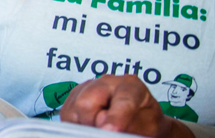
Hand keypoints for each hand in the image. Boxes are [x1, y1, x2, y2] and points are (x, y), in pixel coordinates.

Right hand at [61, 75, 190, 136]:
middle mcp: (106, 81)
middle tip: (105, 133)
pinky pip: (66, 116)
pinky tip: (91, 126)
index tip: (110, 130)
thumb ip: (130, 125)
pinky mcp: (72, 98)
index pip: (121, 101)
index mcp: (131, 85)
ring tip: (101, 128)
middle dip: (92, 123)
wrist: (140, 121)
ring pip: (72, 111)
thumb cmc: (146, 122)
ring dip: (84, 126)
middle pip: (86, 103)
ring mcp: (86, 87)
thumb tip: (104, 125)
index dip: (115, 118)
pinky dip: (76, 126)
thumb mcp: (147, 127)